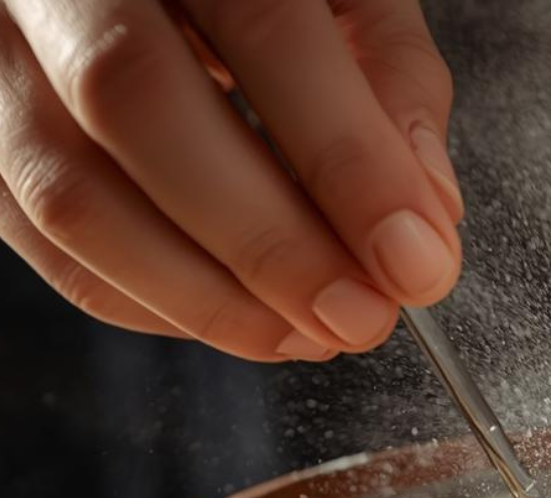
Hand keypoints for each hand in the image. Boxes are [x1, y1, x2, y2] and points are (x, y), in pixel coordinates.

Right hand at [0, 0, 462, 360]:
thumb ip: (388, 81)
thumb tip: (425, 219)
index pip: (263, 29)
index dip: (346, 161)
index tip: (415, 263)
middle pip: (137, 107)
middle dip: (269, 244)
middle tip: (359, 318)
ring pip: (70, 194)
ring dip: (207, 298)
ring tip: (309, 334)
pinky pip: (44, 243)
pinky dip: (151, 304)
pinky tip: (238, 318)